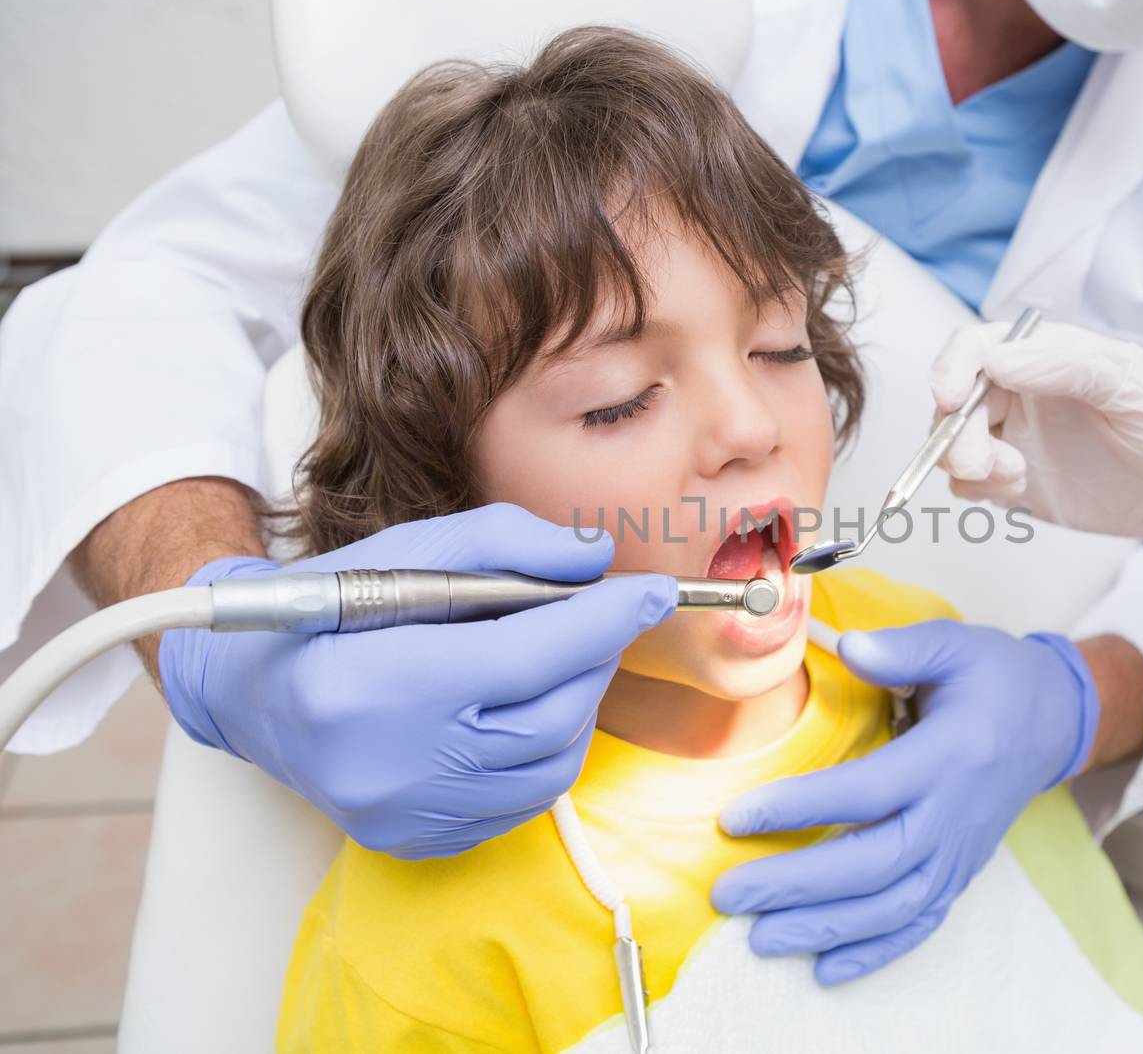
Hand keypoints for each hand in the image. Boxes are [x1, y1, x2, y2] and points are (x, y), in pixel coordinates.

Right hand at [158, 503, 675, 858]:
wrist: (249, 692)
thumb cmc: (332, 608)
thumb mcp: (407, 551)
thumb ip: (505, 543)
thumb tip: (596, 559)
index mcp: (379, 684)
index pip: (528, 657)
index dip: (603, 622)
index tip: (653, 593)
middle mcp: (392, 766)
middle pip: (551, 716)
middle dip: (596, 658)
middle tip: (602, 618)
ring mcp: (406, 814)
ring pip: (550, 767)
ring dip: (578, 705)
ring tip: (560, 660)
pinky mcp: (416, 840)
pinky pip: (521, 802)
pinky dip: (545, 751)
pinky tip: (526, 709)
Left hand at [710, 620, 1097, 983]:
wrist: (1055, 720)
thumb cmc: (995, 677)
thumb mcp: (955, 644)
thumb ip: (901, 649)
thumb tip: (847, 645)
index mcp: (949, 755)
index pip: (867, 791)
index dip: (799, 807)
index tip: (734, 818)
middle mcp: (955, 815)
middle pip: (873, 864)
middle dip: (796, 885)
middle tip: (728, 893)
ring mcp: (960, 853)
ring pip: (892, 907)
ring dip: (825, 930)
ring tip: (759, 939)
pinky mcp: (961, 874)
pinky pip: (919, 925)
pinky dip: (875, 953)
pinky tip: (824, 971)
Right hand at [930, 320, 1142, 577]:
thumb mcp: (1126, 379)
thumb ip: (1060, 365)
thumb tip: (996, 360)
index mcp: (1043, 355)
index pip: (975, 349)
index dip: (951, 368)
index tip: (947, 397)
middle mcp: (1021, 393)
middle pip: (954, 401)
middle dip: (952, 431)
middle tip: (976, 461)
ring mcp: (1016, 439)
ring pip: (955, 444)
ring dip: (966, 462)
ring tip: (1013, 477)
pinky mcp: (1018, 482)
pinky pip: (973, 482)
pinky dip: (980, 488)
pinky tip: (1019, 490)